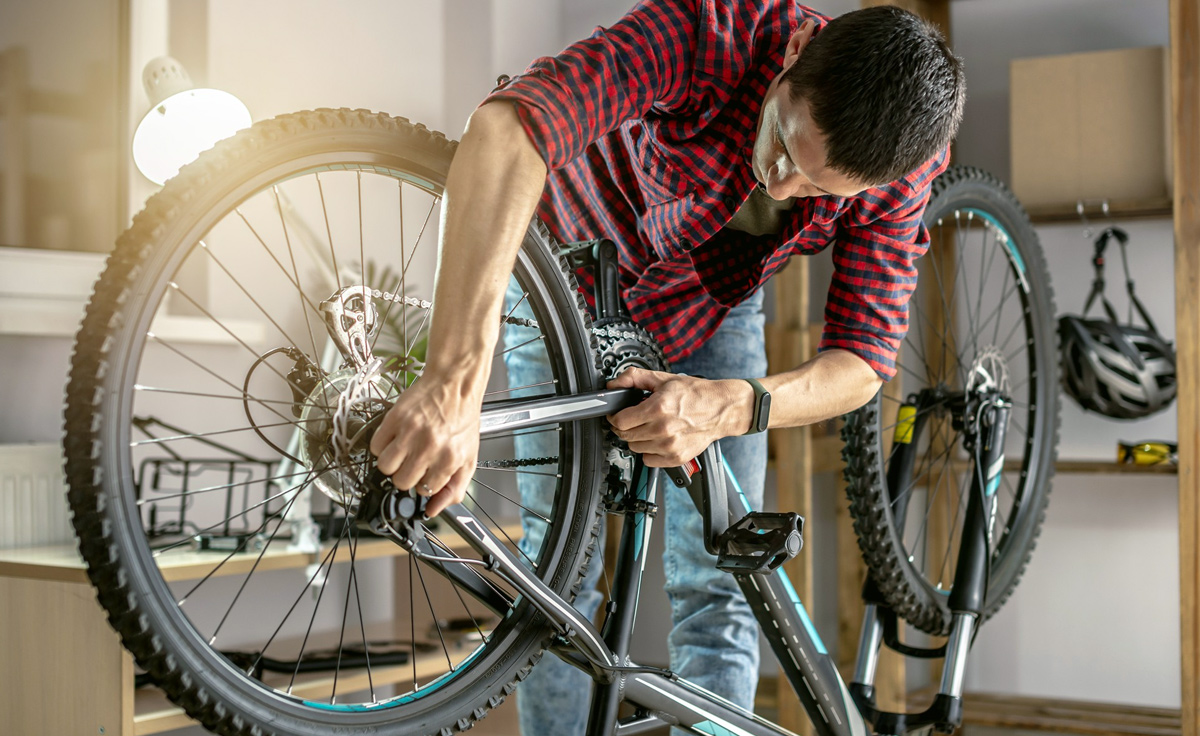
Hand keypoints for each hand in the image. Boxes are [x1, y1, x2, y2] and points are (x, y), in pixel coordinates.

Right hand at [369, 373, 481, 516]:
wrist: (455, 384)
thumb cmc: (462, 419)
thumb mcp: (468, 457)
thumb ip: (454, 488)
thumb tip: (432, 510)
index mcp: (449, 459)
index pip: (423, 491)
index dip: (423, 483)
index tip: (424, 474)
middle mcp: (429, 447)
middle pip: (401, 482)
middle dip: (406, 474)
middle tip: (414, 461)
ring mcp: (410, 432)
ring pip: (385, 467)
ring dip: (392, 463)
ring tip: (404, 451)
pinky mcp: (395, 418)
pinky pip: (376, 446)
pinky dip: (383, 446)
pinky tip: (396, 438)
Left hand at [606, 367, 753, 465]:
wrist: (721, 409)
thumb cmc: (696, 394)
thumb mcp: (664, 379)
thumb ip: (634, 378)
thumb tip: (614, 385)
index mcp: (658, 408)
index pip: (620, 421)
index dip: (615, 417)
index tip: (617, 415)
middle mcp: (663, 429)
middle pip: (625, 436)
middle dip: (625, 427)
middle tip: (633, 419)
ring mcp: (670, 446)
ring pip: (634, 448)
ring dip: (637, 439)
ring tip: (649, 427)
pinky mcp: (676, 458)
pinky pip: (648, 460)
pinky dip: (649, 451)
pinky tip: (658, 439)